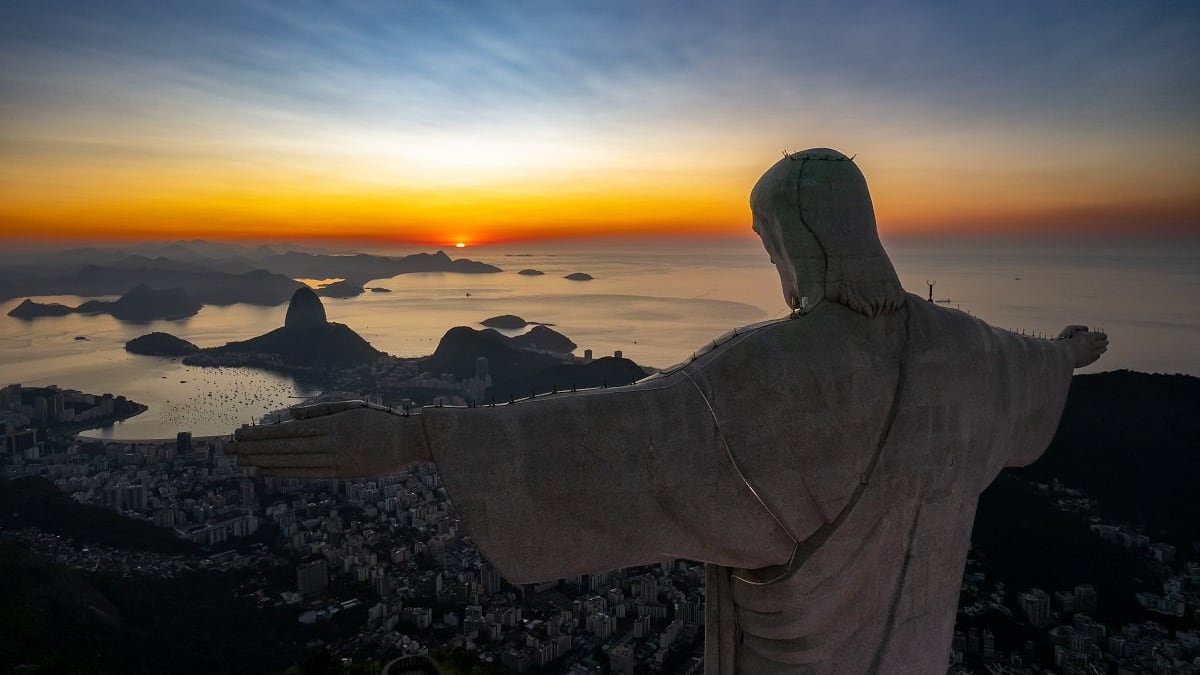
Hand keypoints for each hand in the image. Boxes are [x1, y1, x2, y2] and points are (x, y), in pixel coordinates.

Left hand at [230, 400, 427, 478]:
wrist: (412, 439)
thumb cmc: (382, 420)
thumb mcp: (352, 407)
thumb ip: (321, 412)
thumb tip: (290, 419)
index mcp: (332, 424)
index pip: (288, 430)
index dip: (261, 433)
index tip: (240, 433)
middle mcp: (331, 442)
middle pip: (284, 447)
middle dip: (253, 448)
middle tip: (228, 449)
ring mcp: (336, 460)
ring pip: (292, 461)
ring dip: (263, 461)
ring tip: (240, 461)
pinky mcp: (343, 472)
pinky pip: (307, 473)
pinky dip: (284, 472)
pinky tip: (266, 471)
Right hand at [1058, 325, 1108, 368]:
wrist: (1060, 355)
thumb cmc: (1063, 341)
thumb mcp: (1070, 329)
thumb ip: (1079, 328)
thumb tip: (1087, 328)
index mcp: (1089, 337)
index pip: (1102, 335)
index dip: (1103, 335)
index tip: (1104, 336)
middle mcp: (1093, 345)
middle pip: (1104, 343)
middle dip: (1104, 342)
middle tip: (1105, 341)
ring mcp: (1092, 353)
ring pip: (1102, 350)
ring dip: (1102, 348)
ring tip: (1102, 348)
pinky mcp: (1089, 361)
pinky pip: (1097, 357)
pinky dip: (1097, 354)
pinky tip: (1095, 354)